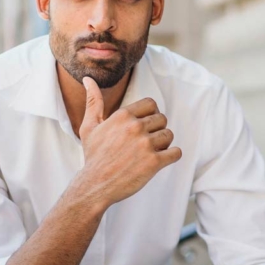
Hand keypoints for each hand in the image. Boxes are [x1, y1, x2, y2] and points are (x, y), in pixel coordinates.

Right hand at [76, 77, 181, 207]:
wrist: (94, 185)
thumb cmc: (93, 156)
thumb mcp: (89, 127)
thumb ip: (93, 101)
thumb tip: (88, 79)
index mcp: (123, 116)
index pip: (151, 104)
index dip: (150, 115)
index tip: (143, 127)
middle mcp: (135, 127)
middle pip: (162, 119)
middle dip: (156, 130)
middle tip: (144, 143)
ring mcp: (145, 145)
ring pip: (169, 135)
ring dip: (163, 144)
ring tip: (149, 153)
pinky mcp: (154, 162)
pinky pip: (176, 153)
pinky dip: (171, 157)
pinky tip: (159, 161)